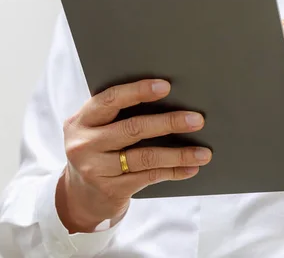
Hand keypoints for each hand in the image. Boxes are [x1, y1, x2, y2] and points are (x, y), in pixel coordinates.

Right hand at [56, 79, 211, 233]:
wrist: (79, 196)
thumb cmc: (98, 151)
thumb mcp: (96, 129)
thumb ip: (118, 114)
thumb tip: (169, 98)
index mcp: (82, 120)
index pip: (111, 99)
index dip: (138, 91)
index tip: (166, 86)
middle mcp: (85, 144)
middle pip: (133, 128)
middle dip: (169, 122)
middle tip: (197, 120)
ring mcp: (96, 169)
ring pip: (146, 157)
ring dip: (179, 154)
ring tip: (203, 152)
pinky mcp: (110, 190)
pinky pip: (149, 177)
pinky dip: (174, 172)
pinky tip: (191, 168)